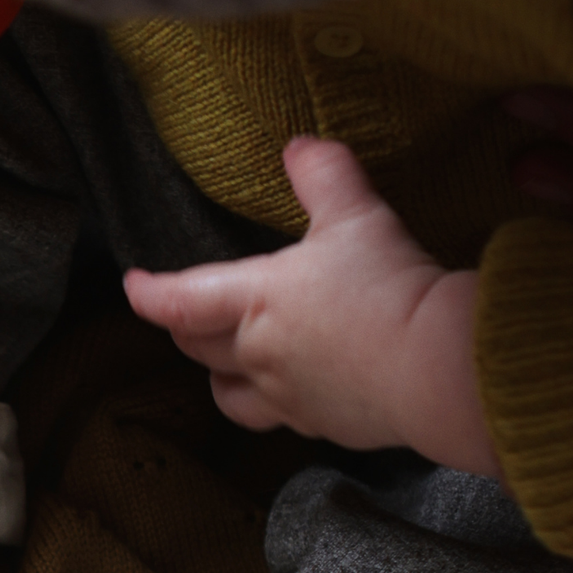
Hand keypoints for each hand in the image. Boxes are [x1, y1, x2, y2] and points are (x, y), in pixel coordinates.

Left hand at [123, 137, 501, 478]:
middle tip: (183, 315)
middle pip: (198, 348)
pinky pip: (282, 420)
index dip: (150, 294)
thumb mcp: (357, 217)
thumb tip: (300, 146)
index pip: (180, 300)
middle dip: (185, 330)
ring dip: (220, 377)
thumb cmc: (390, 290)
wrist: (438, 369)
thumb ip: (325, 176)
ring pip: (229, 395)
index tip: (134, 285)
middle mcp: (260, 355)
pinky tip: (297, 391)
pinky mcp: (325, 425)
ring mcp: (289, 397)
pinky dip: (278, 404)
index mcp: (255, 301)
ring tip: (227, 363)